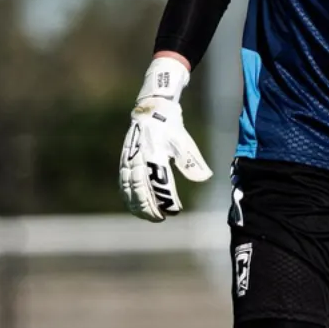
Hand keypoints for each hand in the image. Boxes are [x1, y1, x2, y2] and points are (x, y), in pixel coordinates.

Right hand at [120, 57, 212, 220]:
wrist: (152, 109)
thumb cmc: (170, 126)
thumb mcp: (184, 142)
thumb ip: (192, 162)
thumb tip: (204, 178)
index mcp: (154, 152)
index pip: (160, 182)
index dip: (167, 199)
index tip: (175, 210)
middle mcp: (139, 157)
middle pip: (140, 190)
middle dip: (149, 207)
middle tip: (160, 218)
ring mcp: (129, 159)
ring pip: (129, 189)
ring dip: (138, 205)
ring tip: (149, 216)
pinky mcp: (125, 160)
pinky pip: (123, 182)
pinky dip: (128, 196)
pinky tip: (135, 206)